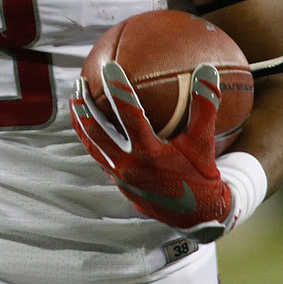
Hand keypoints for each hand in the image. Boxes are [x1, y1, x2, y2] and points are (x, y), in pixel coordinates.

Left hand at [70, 61, 234, 242]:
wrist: (196, 215)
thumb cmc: (201, 175)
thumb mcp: (204, 143)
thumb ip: (205, 107)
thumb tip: (207, 70)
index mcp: (150, 154)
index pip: (129, 116)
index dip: (118, 91)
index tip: (108, 67)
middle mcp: (129, 165)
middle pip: (97, 131)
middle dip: (85, 106)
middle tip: (78, 82)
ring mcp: (120, 176)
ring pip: (92, 144)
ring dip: (81, 121)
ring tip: (75, 100)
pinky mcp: (118, 181)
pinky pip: (97, 155)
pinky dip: (89, 138)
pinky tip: (88, 125)